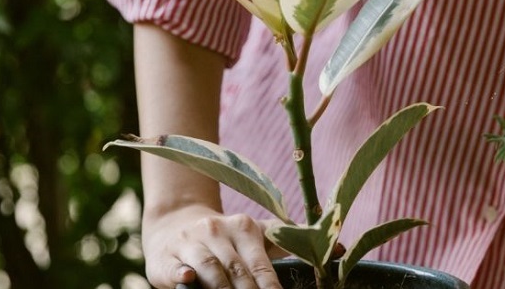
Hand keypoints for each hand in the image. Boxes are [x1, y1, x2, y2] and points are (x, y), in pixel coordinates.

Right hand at [142, 204, 285, 288]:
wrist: (175, 222)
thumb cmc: (224, 237)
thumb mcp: (253, 234)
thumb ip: (288, 242)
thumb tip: (337, 251)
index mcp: (244, 228)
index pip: (259, 264)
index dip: (269, 287)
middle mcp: (217, 231)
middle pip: (237, 269)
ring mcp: (191, 242)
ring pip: (210, 268)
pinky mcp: (167, 255)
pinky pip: (176, 266)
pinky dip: (183, 274)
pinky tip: (189, 280)